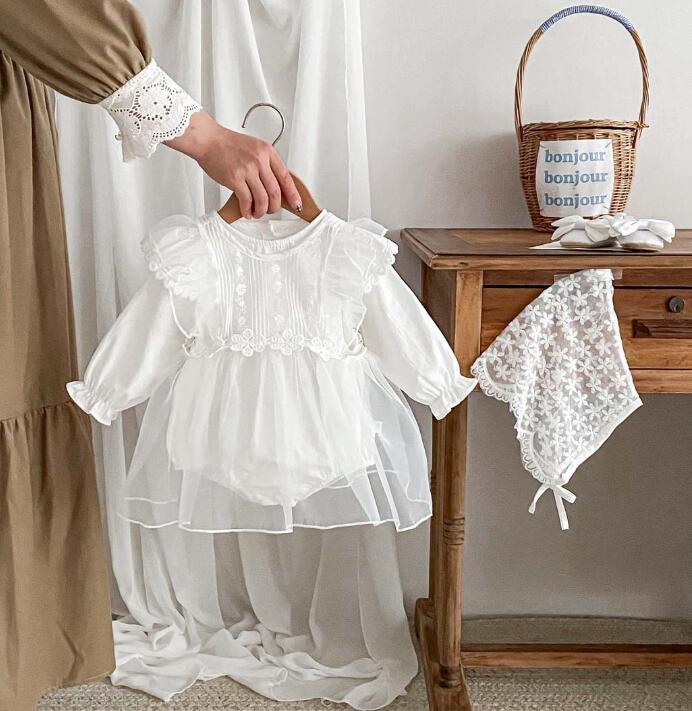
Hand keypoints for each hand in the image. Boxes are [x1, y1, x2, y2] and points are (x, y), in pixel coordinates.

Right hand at [165, 111, 300, 218]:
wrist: (207, 140)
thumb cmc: (227, 145)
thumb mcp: (253, 148)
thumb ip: (265, 164)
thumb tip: (274, 186)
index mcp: (267, 152)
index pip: (286, 177)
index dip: (292, 194)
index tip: (296, 204)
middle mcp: (259, 160)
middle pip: (275, 192)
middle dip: (275, 207)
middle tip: (271, 211)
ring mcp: (247, 169)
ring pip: (262, 199)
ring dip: (261, 211)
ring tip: (257, 213)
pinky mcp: (235, 179)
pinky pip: (246, 201)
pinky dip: (248, 210)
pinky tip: (246, 212)